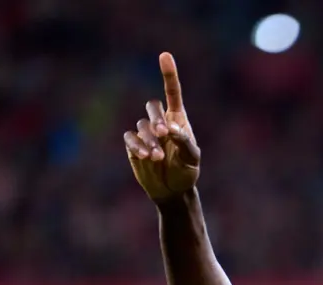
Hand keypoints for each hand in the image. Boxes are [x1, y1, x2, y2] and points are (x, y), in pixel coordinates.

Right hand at [123, 52, 200, 202]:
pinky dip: (137, 145)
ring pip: (142, 126)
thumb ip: (184, 142)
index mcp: (178, 120)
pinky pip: (130, 138)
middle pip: (153, 107)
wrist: (173, 190)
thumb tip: (171, 128)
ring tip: (157, 158)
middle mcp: (161, 122)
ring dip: (150, 140)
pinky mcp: (134, 145)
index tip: (164, 55)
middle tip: (165, 134)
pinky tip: (145, 156)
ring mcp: (146, 133)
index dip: (168, 74)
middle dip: (157, 119)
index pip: (172, 93)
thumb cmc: (186, 171)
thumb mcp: (192, 158)